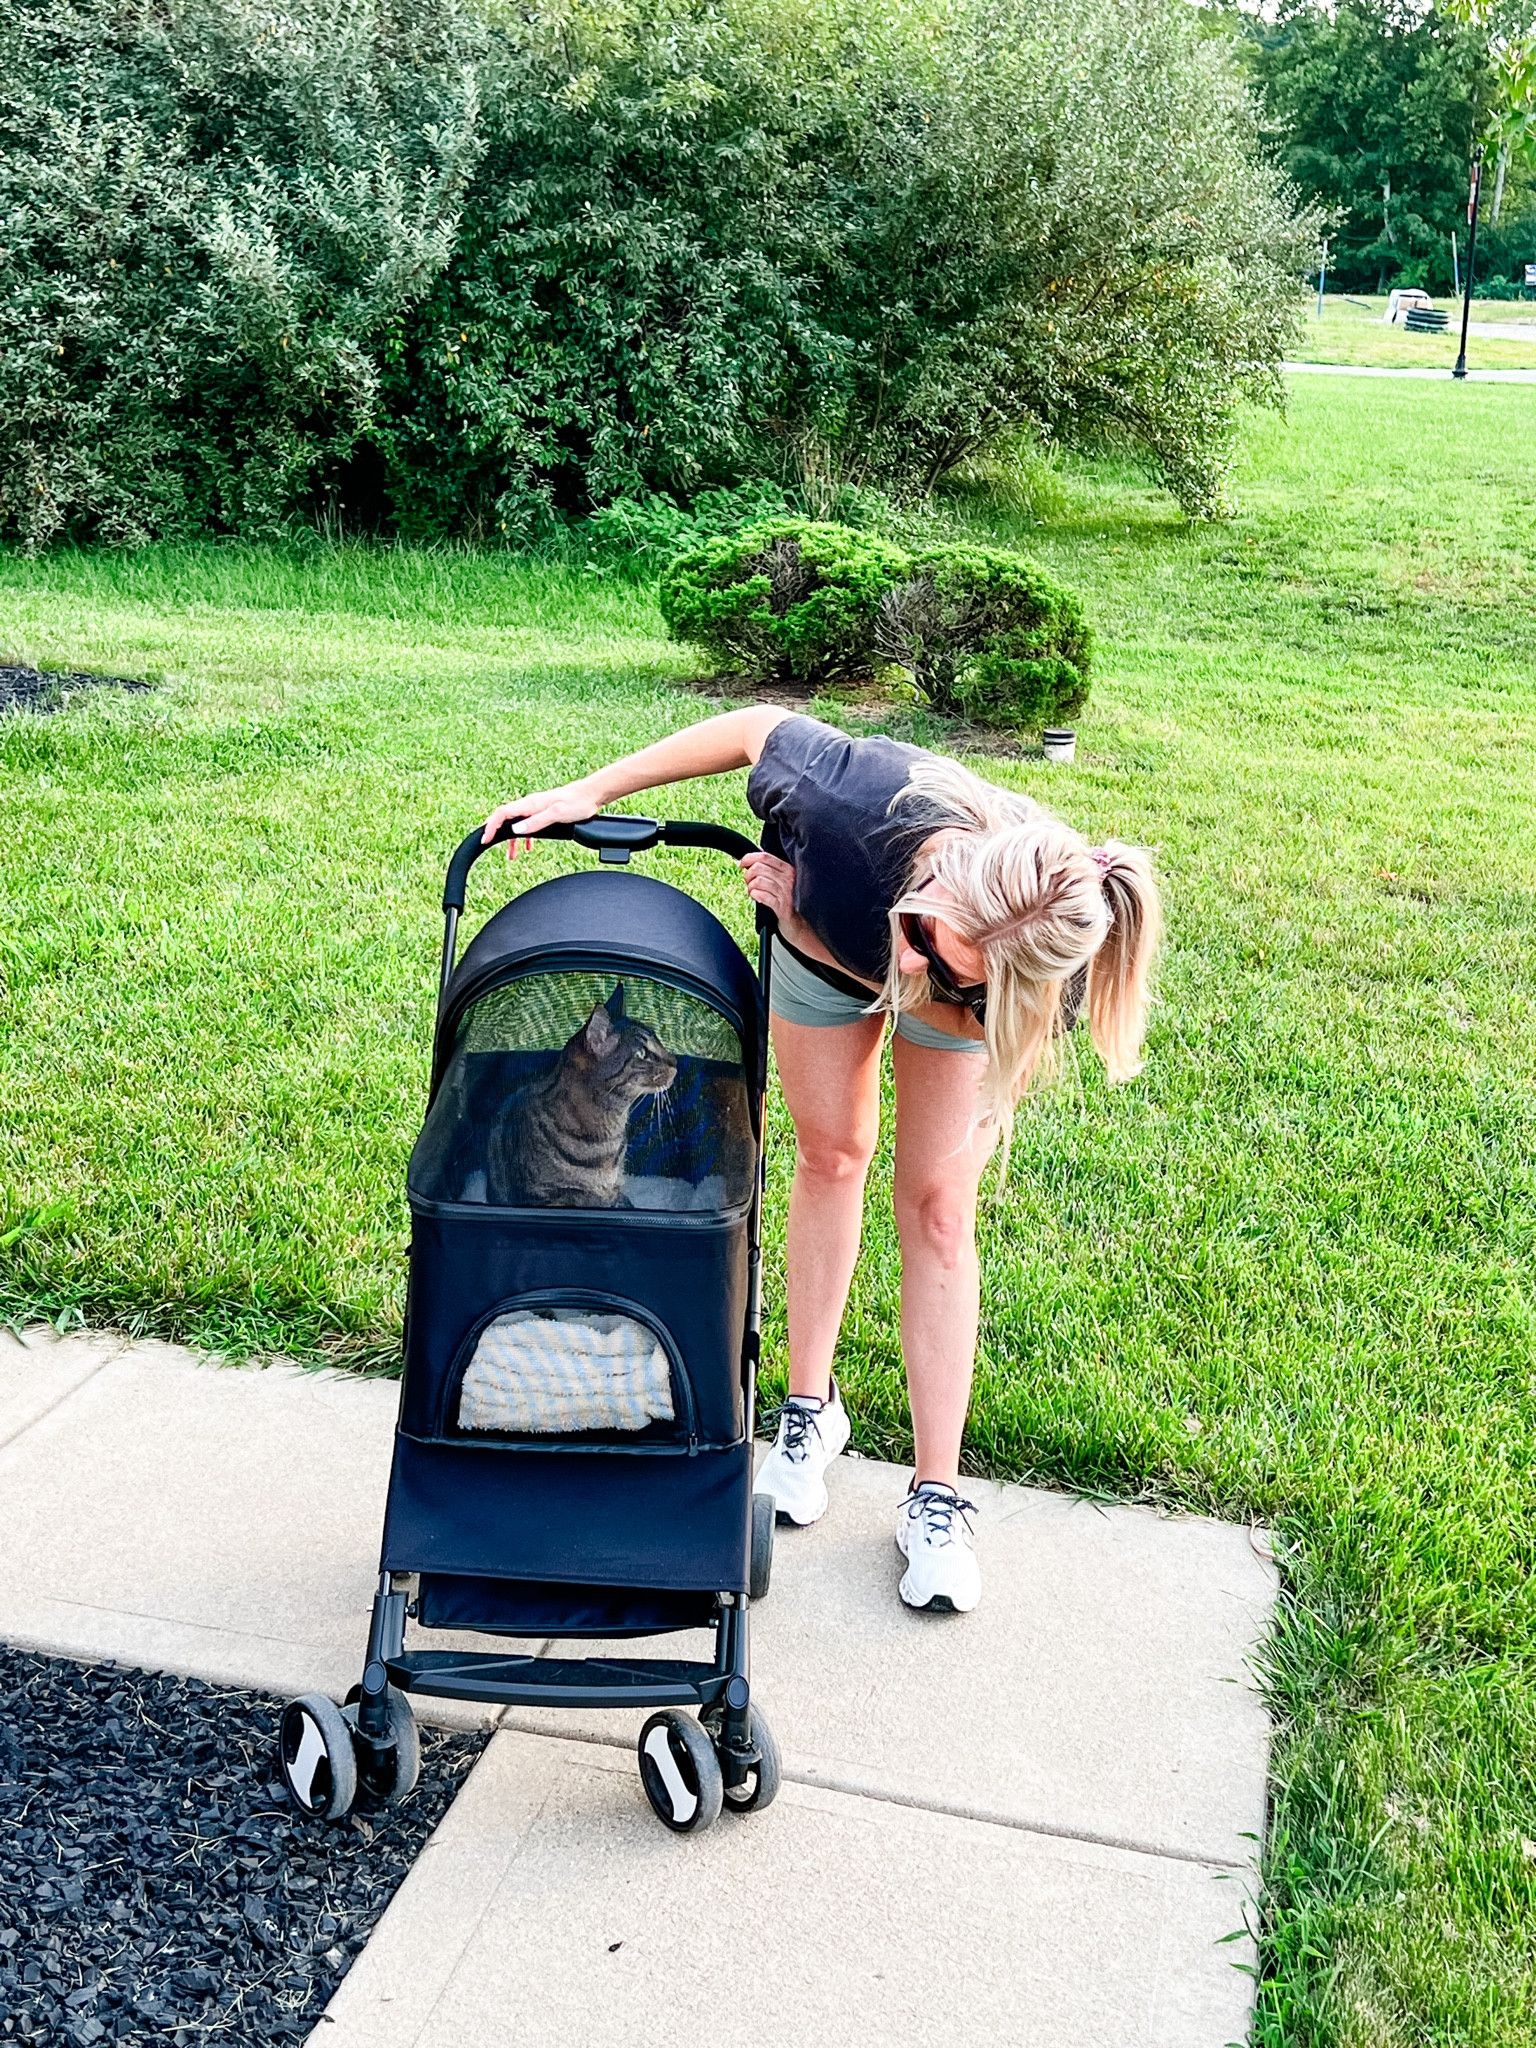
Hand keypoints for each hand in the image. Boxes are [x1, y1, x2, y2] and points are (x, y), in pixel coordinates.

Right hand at [482, 779, 601, 856]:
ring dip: (511, 839)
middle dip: (495, 832)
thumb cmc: (577, 803)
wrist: (591, 795)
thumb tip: (516, 830)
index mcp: (530, 804)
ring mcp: (536, 809)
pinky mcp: (544, 812)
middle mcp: (530, 805)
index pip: (502, 814)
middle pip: (505, 818)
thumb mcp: (556, 814)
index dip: (491, 826)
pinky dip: (524, 837)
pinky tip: (528, 848)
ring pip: (517, 824)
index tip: (485, 839)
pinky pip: (528, 825)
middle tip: (489, 845)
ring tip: (511, 856)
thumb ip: (536, 823)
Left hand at [739, 850, 797, 930]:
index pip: (765, 856)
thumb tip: (747, 862)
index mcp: (788, 869)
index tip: (742, 864)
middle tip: (748, 883)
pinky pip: (762, 895)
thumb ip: (770, 870)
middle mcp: (789, 878)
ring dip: (750, 887)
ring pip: (758, 881)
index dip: (749, 858)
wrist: (800, 923)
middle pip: (758, 867)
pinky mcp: (783, 907)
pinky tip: (757, 898)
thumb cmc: (788, 901)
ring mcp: (786, 892)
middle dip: (748, 875)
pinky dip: (755, 895)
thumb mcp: (783, 882)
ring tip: (753, 892)